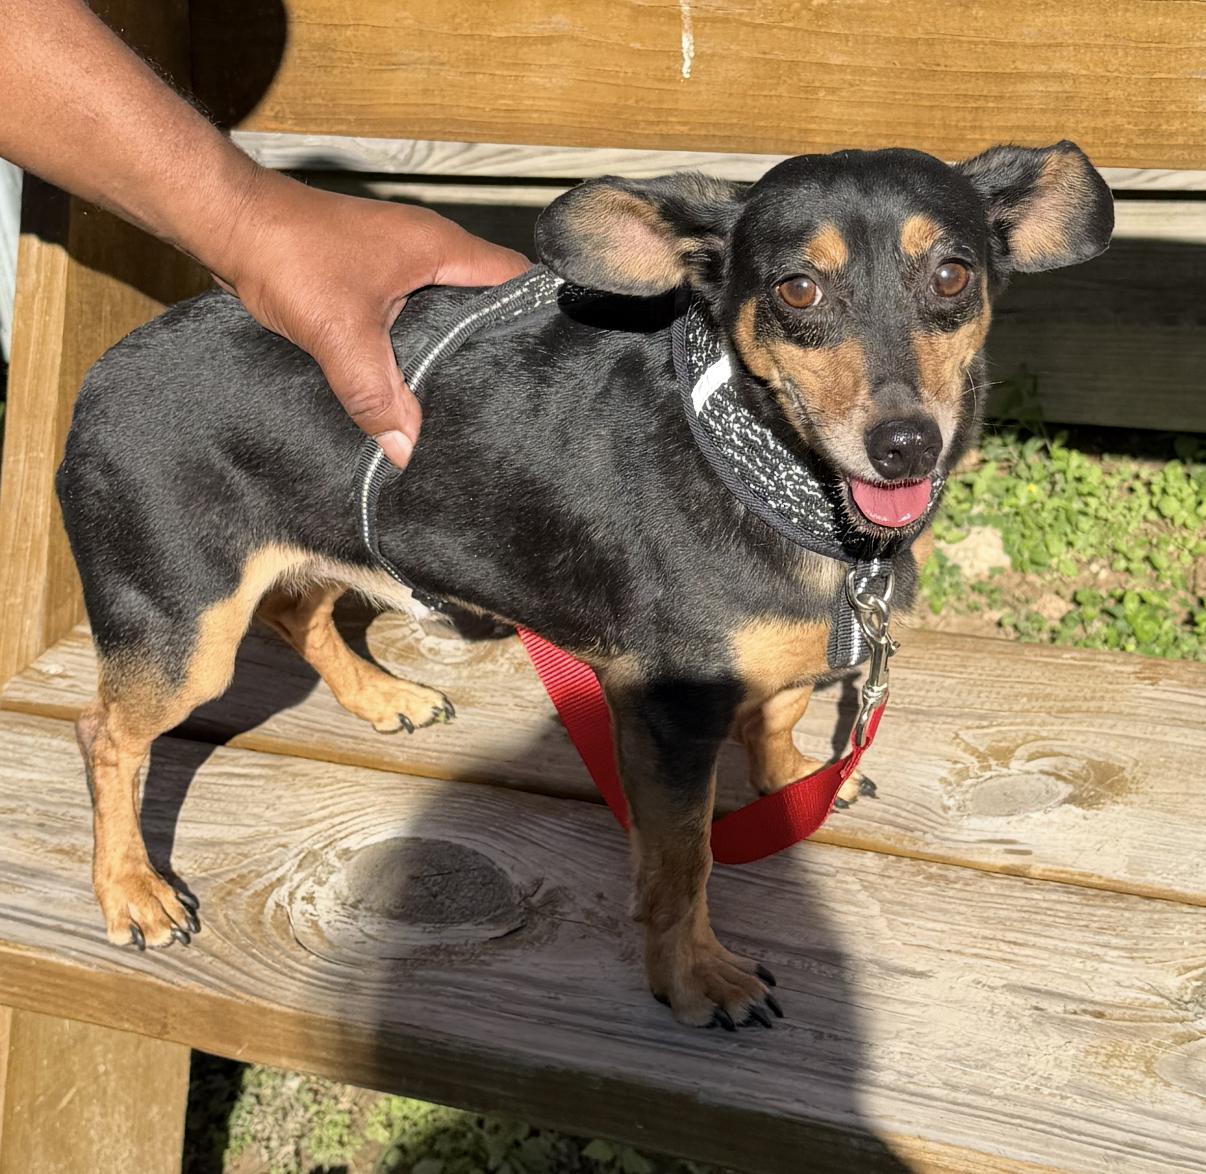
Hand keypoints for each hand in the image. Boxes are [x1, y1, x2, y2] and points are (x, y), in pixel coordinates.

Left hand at [212, 169, 528, 466]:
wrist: (230, 225)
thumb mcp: (342, 336)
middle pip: (484, 298)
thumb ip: (377, 396)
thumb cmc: (290, 256)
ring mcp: (399, 261)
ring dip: (452, 346)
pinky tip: (415, 381)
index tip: (548, 361)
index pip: (513, 278)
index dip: (535, 316)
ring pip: (446, 308)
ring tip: (469, 396)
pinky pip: (413, 312)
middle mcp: (428, 249)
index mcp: (440, 248)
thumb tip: (407, 451)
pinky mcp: (372, 275)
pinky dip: (418, 343)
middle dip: (495, 343)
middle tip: (510, 393)